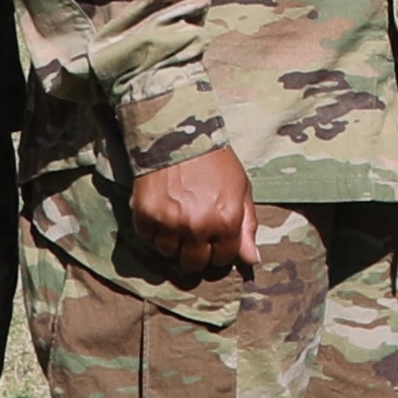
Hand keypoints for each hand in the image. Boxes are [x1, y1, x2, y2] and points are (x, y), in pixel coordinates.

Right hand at [126, 141, 258, 279]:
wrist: (179, 134)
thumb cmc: (215, 161)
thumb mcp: (241, 189)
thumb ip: (247, 226)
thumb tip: (252, 260)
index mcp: (226, 221)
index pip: (222, 259)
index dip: (219, 251)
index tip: (214, 240)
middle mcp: (198, 226)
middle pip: (193, 263)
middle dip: (195, 253)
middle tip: (193, 234)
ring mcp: (169, 222)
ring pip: (168, 252)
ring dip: (172, 240)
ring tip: (176, 219)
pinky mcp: (145, 214)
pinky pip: (147, 236)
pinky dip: (152, 228)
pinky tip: (161, 211)